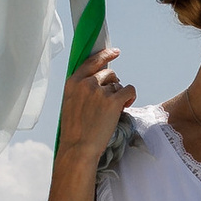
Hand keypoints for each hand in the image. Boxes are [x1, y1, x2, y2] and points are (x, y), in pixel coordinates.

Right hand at [58, 43, 134, 172]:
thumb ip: (81, 90)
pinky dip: (130, 96)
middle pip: (108, 73)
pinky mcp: (113, 101)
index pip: (91, 61)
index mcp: (73, 82)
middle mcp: (86, 83)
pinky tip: (125, 106)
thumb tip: (98, 82)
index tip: (114, 52)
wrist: (78, 148)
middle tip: (112, 98)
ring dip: (119, 93)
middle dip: (113, 83)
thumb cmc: (75, 130)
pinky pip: (129, 90)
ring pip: (118, 83)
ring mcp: (99, 91)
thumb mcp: (70, 103)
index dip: (105, 55)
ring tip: (113, 108)